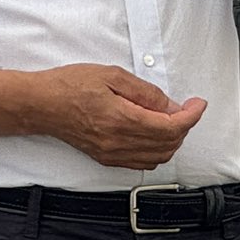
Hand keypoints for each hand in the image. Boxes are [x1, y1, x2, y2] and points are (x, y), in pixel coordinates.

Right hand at [29, 63, 206, 168]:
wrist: (42, 104)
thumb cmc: (70, 85)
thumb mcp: (113, 75)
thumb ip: (146, 92)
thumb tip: (171, 105)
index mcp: (122, 119)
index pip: (171, 127)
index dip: (191, 116)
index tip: (198, 104)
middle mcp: (118, 143)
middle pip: (168, 144)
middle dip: (184, 126)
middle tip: (186, 107)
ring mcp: (111, 154)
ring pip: (157, 157)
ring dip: (172, 140)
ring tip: (171, 118)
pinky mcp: (105, 158)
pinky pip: (141, 163)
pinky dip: (156, 150)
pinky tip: (154, 133)